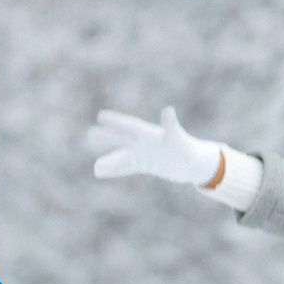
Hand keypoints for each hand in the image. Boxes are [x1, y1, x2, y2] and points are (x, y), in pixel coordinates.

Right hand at [85, 107, 222, 185]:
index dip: (116, 121)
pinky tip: (101, 172)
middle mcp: (144, 143)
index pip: (130, 126)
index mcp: (150, 134)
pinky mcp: (145, 164)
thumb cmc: (187, 149)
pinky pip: (127, 167)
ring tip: (95, 167)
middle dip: (107, 136)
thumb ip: (171, 125)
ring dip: (109, 160)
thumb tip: (168, 110)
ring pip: (122, 156)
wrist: (193, 163)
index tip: (101, 116)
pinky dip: (115, 170)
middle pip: (123, 139)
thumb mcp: (178, 139)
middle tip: (90, 133)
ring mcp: (143, 153)